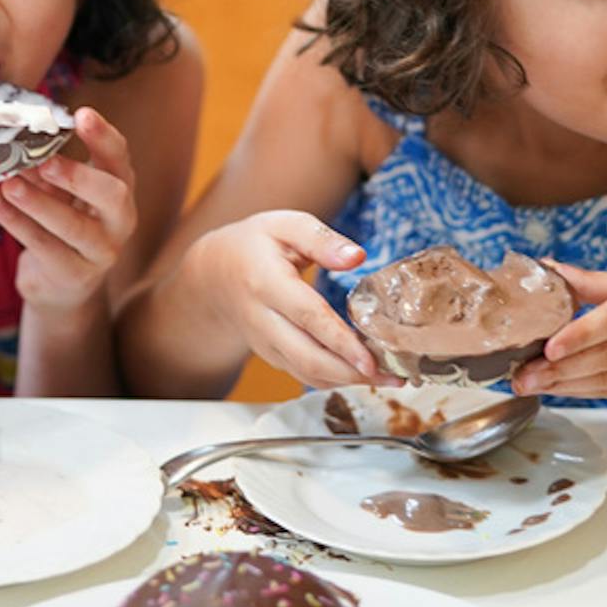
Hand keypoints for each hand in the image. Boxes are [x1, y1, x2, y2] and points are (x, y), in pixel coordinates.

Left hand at [0, 107, 137, 312]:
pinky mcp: (75, 274)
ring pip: (75, 226)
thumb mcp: (61, 190)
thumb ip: (48, 166)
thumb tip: (15, 135)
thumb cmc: (62, 222)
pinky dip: (17, 223)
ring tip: (8, 183)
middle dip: (77, 176)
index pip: (119, 157)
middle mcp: (120, 220)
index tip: (81, 114)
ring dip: (39, 203)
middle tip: (44, 161)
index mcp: (119, 187)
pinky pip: (45, 247)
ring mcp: (102, 251)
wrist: (60, 282)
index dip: (103, 136)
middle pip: (112, 194)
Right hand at [191, 211, 392, 389]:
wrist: (213, 275)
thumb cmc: (253, 244)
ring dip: (348, 381)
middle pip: (308, 357)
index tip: (372, 358)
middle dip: (352, 373)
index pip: (307, 317)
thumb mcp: (285, 225)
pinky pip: (303, 374)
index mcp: (266, 282)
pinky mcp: (270, 355)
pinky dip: (334, 379)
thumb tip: (357, 256)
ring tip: (388, 377)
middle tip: (394, 375)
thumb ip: (321, 239)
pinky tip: (363, 374)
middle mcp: (262, 319)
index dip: (340, 341)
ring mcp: (264, 343)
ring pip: (307, 373)